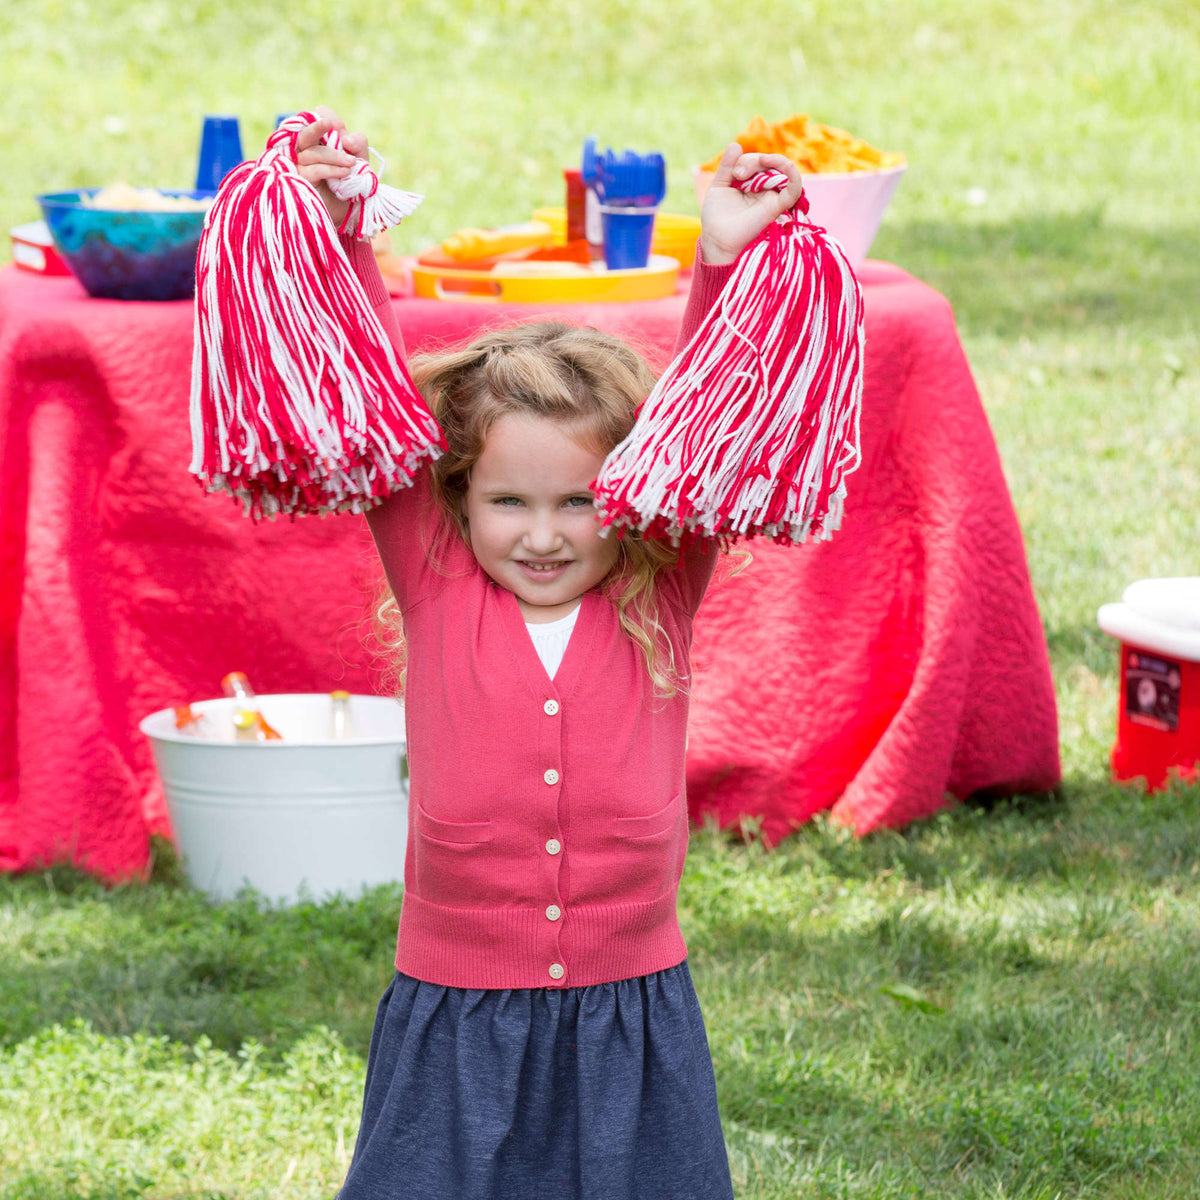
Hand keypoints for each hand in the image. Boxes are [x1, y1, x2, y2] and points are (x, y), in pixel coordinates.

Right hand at [295, 105, 369, 227]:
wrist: (348, 215)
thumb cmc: (352, 187)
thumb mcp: (360, 162)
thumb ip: (358, 145)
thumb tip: (346, 139)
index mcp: (319, 143)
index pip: (315, 121)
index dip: (325, 117)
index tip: (335, 124)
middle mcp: (306, 152)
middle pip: (305, 133)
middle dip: (317, 126)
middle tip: (329, 125)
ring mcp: (300, 167)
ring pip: (311, 152)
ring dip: (334, 155)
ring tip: (351, 164)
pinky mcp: (300, 182)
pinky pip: (312, 170)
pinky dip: (330, 169)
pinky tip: (345, 173)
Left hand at [698, 144, 804, 265]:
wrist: (717, 239)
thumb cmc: (717, 217)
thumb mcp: (719, 186)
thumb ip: (727, 167)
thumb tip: (736, 144)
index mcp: (752, 183)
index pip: (757, 162)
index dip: (747, 161)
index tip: (734, 174)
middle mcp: (765, 189)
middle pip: (770, 163)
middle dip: (754, 161)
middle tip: (738, 174)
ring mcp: (772, 197)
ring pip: (784, 171)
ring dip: (775, 161)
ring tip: (761, 161)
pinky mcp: (778, 206)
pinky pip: (794, 188)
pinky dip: (793, 175)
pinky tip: (785, 165)